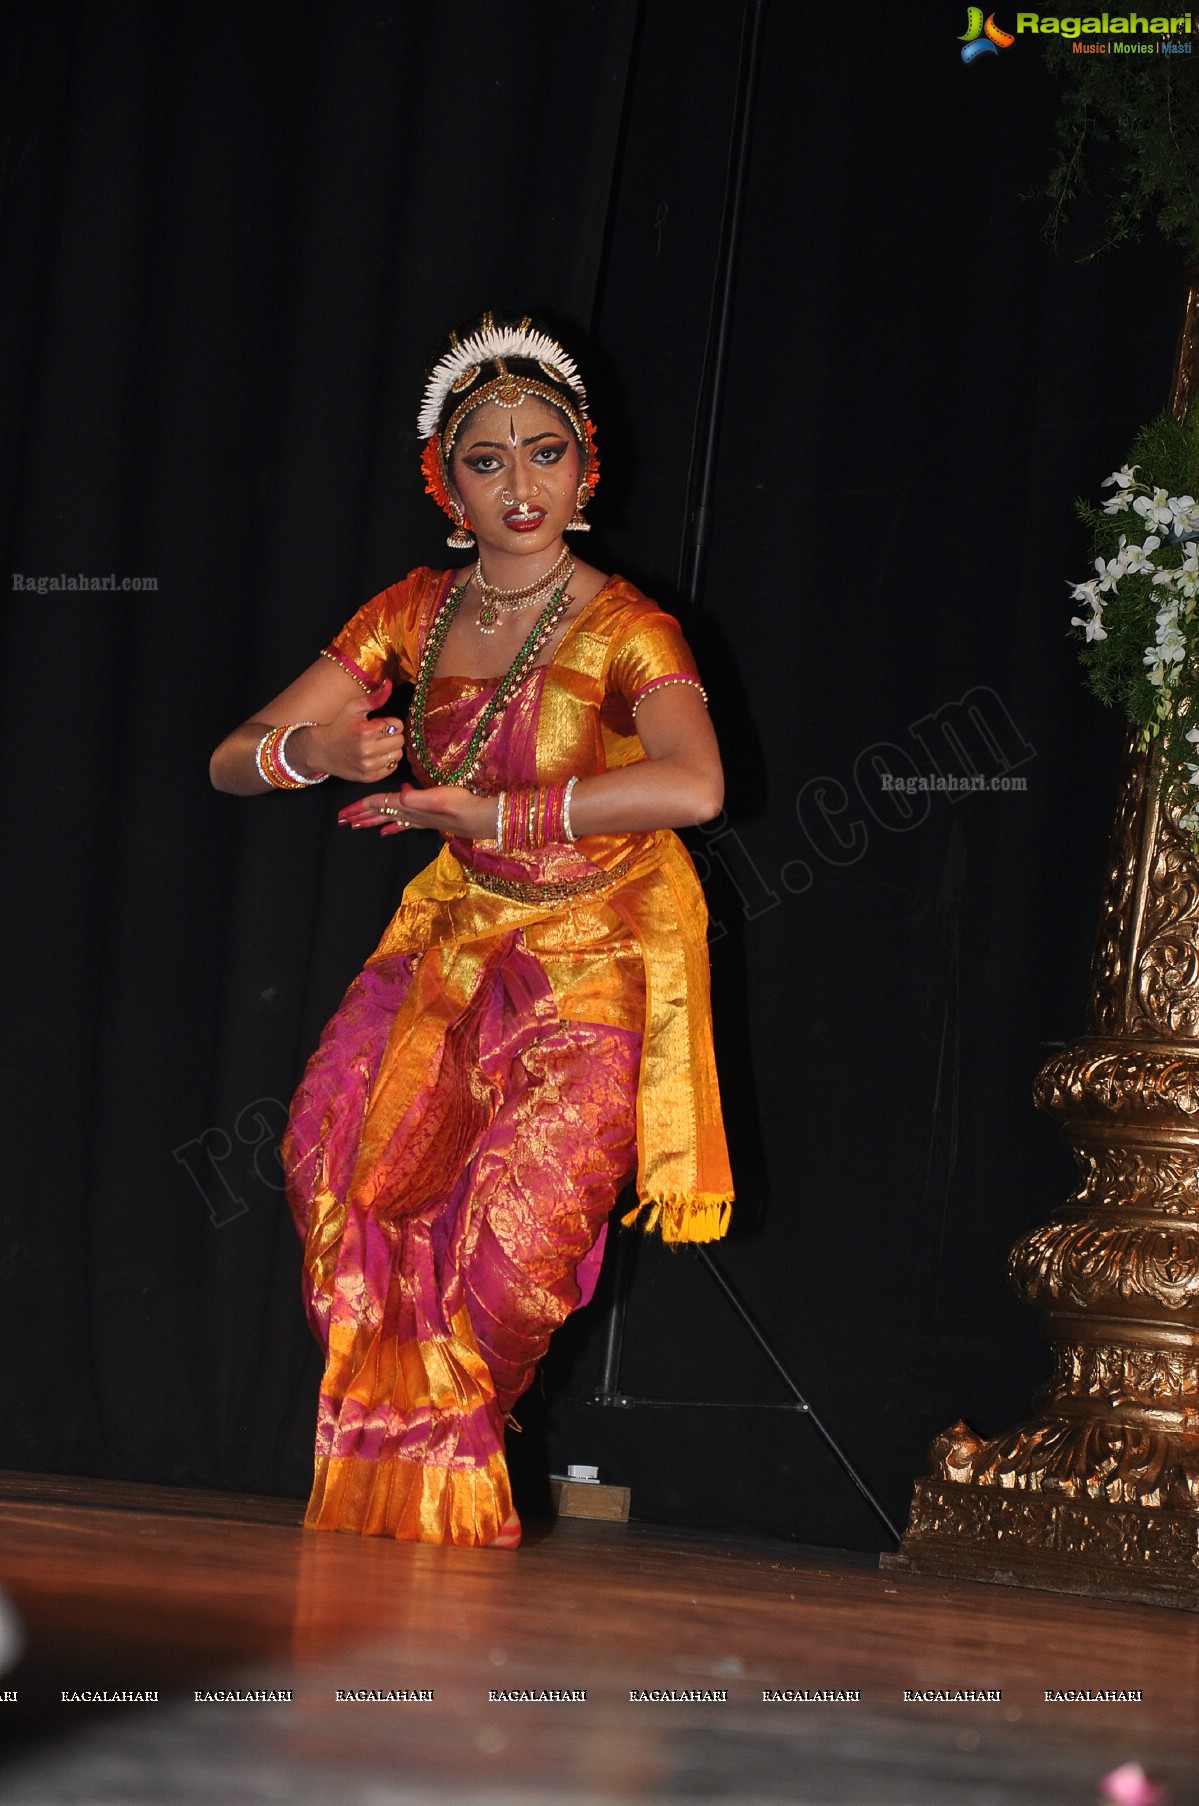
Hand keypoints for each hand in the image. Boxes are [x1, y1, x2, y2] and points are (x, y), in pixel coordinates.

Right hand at [297, 680, 404, 782]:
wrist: (321, 750)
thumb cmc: (339, 726)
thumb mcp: (353, 707)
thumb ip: (374, 698)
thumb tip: (389, 684)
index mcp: (366, 731)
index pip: (397, 725)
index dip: (390, 722)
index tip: (379, 723)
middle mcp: (368, 750)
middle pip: (400, 741)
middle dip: (392, 735)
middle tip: (379, 734)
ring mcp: (368, 766)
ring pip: (397, 755)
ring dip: (390, 749)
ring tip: (377, 745)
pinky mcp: (369, 777)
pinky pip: (391, 768)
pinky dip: (387, 762)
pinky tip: (376, 756)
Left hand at [338, 783, 494, 838]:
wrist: (477, 817)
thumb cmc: (458, 804)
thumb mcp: (435, 797)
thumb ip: (415, 797)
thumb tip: (399, 792)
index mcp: (406, 805)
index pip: (377, 803)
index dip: (359, 806)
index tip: (342, 812)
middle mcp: (408, 813)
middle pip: (377, 813)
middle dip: (358, 816)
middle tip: (341, 821)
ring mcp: (416, 818)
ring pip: (386, 819)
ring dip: (370, 821)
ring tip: (355, 825)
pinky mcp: (425, 820)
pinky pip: (401, 824)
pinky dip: (391, 826)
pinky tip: (385, 831)